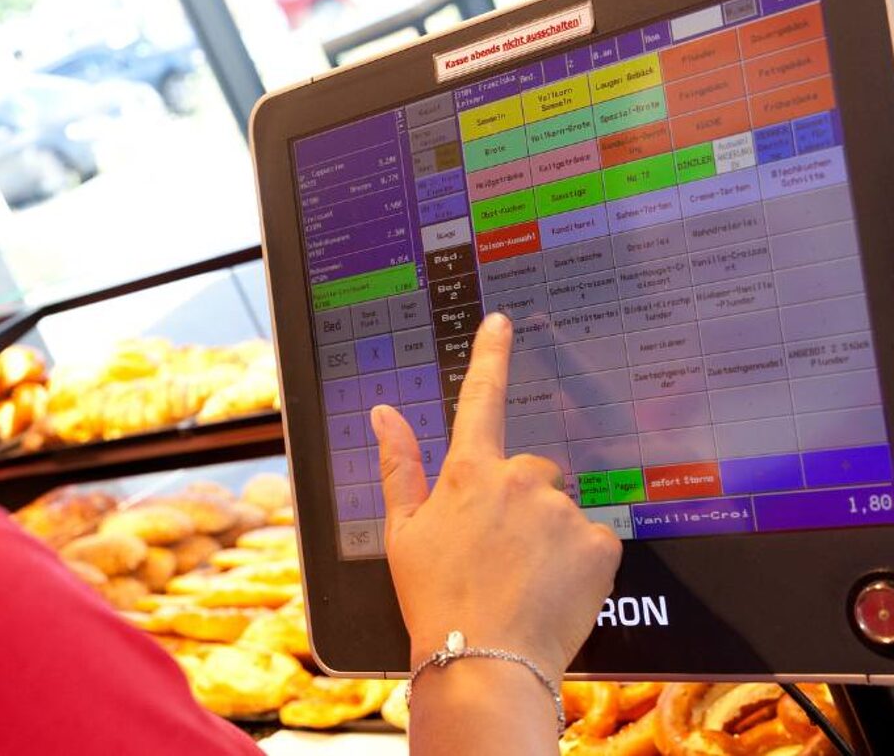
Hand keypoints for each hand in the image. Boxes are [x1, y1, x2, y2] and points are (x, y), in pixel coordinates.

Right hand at [371, 311, 621, 679]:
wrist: (483, 660)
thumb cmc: (435, 599)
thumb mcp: (402, 532)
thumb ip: (399, 464)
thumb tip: (384, 413)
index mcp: (469, 472)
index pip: (482, 398)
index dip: (491, 356)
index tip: (501, 324)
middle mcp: (520, 480)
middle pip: (530, 471)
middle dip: (520, 501)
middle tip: (497, 551)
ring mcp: (563, 512)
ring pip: (560, 510)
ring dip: (548, 535)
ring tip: (522, 580)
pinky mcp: (599, 545)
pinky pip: (592, 542)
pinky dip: (577, 564)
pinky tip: (551, 590)